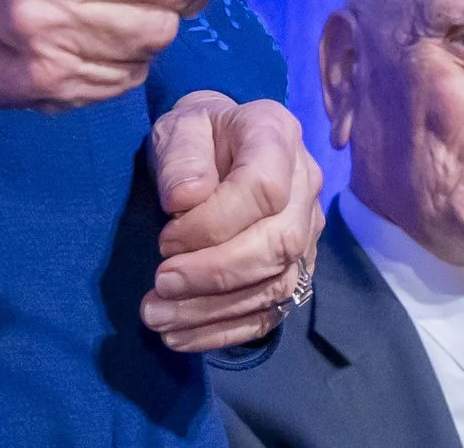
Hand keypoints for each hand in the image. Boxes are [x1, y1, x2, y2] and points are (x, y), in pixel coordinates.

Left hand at [140, 91, 323, 352]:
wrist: (214, 149)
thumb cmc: (195, 136)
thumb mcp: (177, 128)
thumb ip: (181, 157)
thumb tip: (185, 200)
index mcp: (278, 136)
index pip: (264, 189)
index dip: (213, 222)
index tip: (165, 237)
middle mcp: (306, 186)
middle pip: (280, 243)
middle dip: (215, 273)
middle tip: (159, 284)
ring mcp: (308, 232)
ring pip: (276, 285)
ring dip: (212, 309)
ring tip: (156, 316)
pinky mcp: (296, 270)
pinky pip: (271, 312)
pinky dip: (223, 331)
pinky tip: (179, 335)